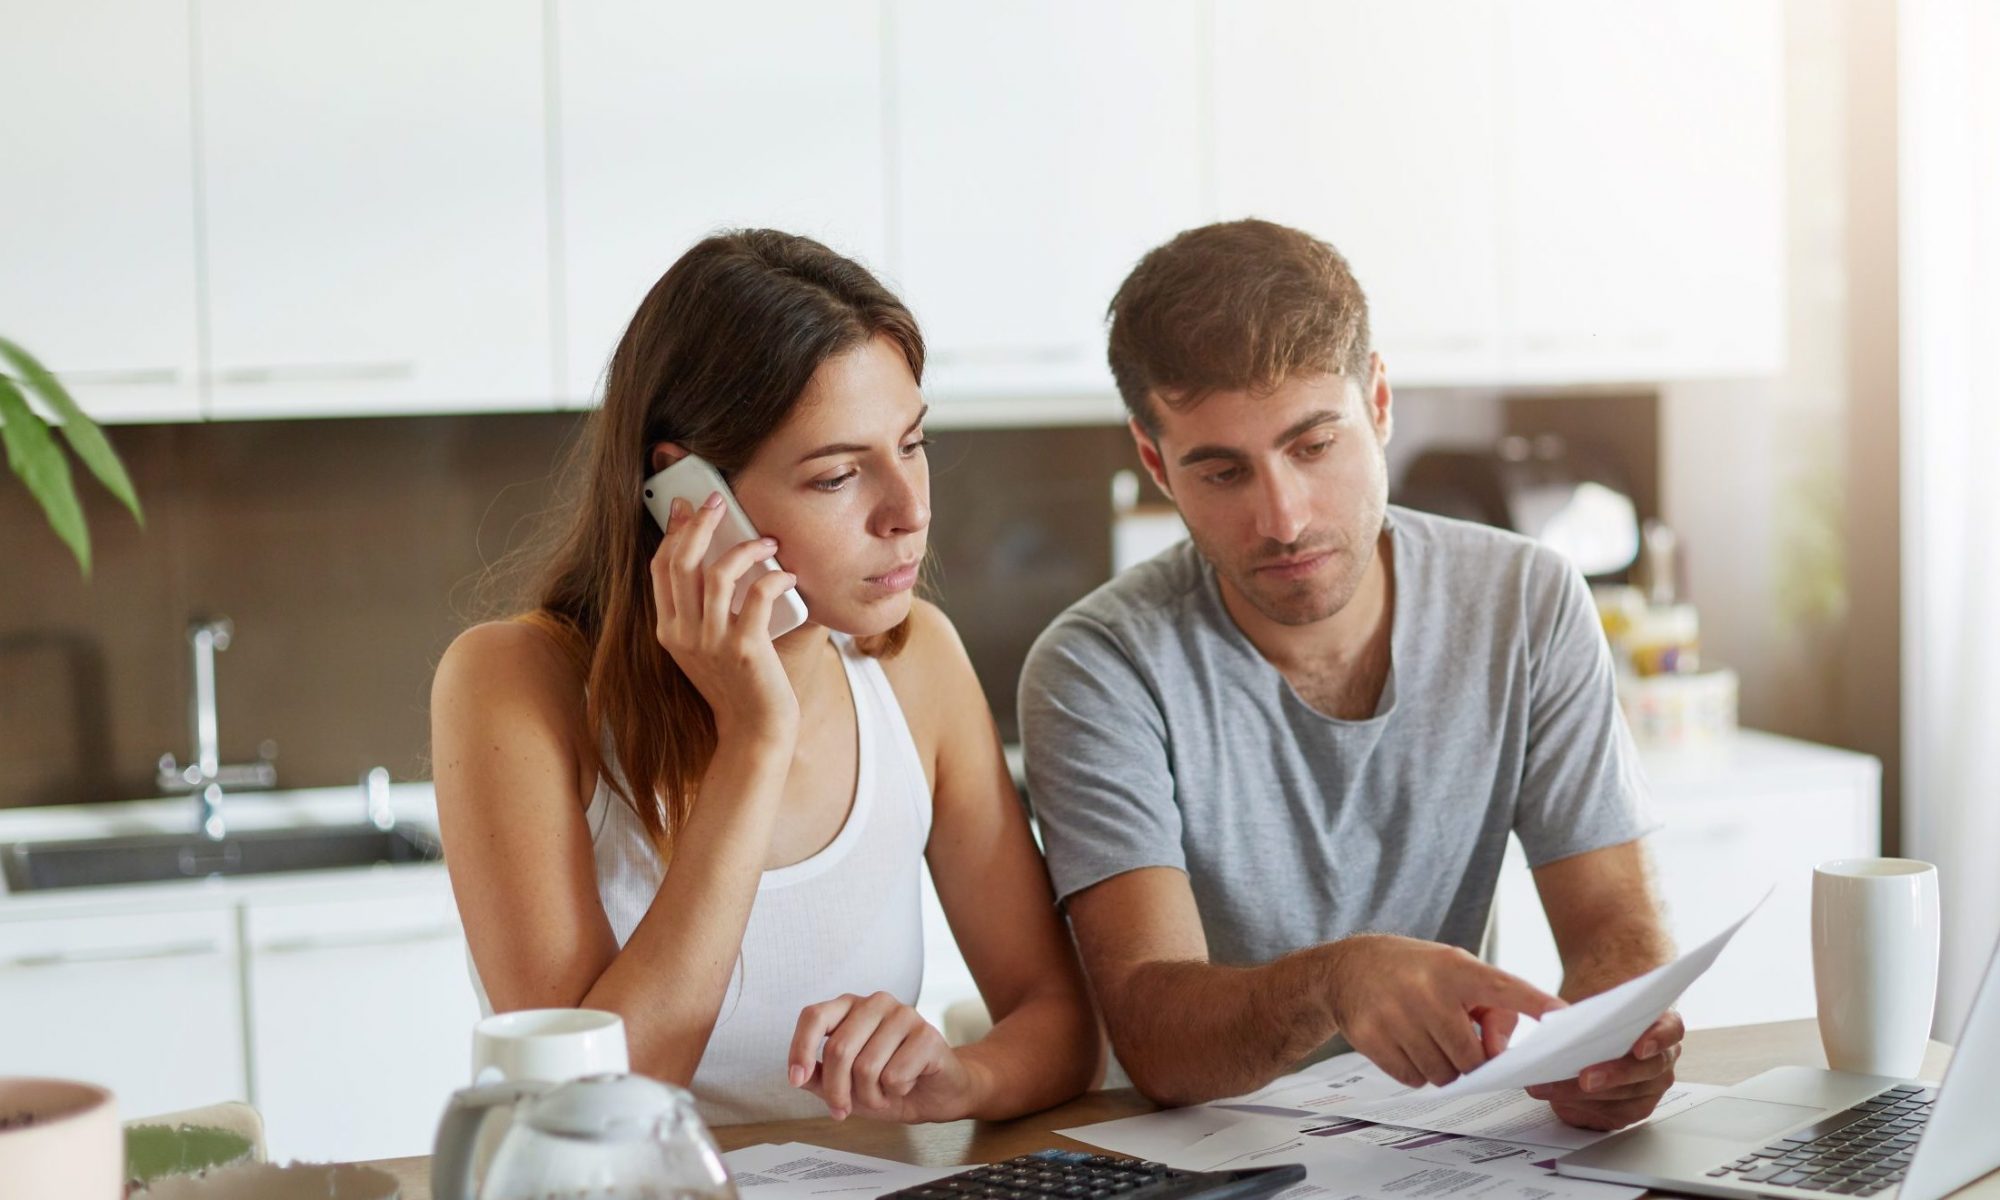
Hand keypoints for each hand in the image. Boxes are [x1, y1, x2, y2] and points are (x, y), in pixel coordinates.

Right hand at [651, 492, 799, 744]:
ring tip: (767, 542)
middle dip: (699, 523)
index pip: (661, 568)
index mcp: (669, 630)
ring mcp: (712, 642)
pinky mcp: (745, 649)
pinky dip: (774, 578)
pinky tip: (785, 576)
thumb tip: (716, 559)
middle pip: (681, 562)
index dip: (673, 531)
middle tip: (718, 502)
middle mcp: (684, 634)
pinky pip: (756, 596)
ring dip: (744, 548)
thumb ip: (703, 609)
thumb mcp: (707, 646)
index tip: (686, 507)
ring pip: (716, 574)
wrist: (754, 732)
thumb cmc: (738, 684)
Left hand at [788, 992, 979, 1122]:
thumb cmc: (891, 1083)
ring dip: (871, 1096)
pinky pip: (894, 1076)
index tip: (796, 1079)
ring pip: (866, 1067)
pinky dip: (895, 1093)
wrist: (937, 1093)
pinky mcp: (927, 1034)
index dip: (800, 1049)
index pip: (815, 1016)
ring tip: (883, 1094)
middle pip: (838, 1049)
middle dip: (837, 1090)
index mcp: (851, 1007)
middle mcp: (876, 1003)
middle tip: (843, 1108)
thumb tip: (798, 1076)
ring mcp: (904, 1014)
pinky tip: (907, 1084)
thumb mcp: (846, 1085)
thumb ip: (819, 1077)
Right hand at [1327, 935, 1567, 1087]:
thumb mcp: (1455, 970)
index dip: (1535, 1004)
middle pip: (1472, 1059)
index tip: (1563, 1018)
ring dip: (1442, 1067)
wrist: (1348, 968)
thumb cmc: (1413, 970)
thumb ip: (1491, 1008)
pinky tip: (1406, 1043)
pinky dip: (1415, 1071)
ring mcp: (1396, 1016)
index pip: (1503, 988)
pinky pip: (1413, 1079)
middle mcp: (1426, 991)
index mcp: (1454, 969)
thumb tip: (1500, 1054)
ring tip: (1428, 1039)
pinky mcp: (1372, 1038)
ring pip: (1442, 1075)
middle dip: (1469, 1059)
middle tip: (1455, 1040)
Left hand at [1527, 1009, 1684, 1130]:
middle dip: (1614, 1075)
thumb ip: (1575, 1006)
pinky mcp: (1632, 1107)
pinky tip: (1558, 1099)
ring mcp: (1650, 1086)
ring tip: (1551, 1088)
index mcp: (1661, 1024)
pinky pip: (1613, 1112)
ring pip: (1626, 1096)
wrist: (1585, 1032)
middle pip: (1646, 1070)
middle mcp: (1661, 1058)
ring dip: (1586, 1095)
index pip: (1670, 1030)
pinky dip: (1583, 1107)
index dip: (1658, 1039)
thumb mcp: (1584, 997)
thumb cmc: (1594, 1012)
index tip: (1639, 1048)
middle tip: (1585, 1078)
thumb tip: (1555, 1015)